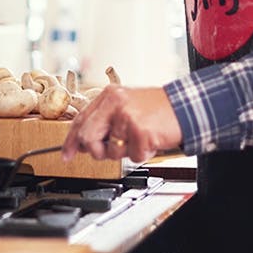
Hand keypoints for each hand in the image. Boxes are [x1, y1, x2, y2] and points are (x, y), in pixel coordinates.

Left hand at [61, 86, 181, 163]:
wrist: (185, 106)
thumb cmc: (157, 108)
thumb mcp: (126, 105)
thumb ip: (105, 119)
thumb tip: (84, 142)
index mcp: (109, 95)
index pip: (81, 119)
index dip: (71, 140)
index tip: (67, 154)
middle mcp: (115, 103)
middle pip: (88, 136)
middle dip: (96, 150)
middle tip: (108, 150)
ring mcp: (127, 117)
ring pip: (111, 151)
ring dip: (125, 151)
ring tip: (139, 138)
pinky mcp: (140, 132)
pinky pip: (132, 156)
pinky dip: (142, 154)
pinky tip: (150, 140)